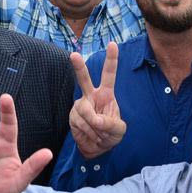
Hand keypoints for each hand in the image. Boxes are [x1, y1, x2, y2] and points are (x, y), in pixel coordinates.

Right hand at [68, 42, 124, 158]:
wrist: (96, 148)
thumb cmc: (110, 134)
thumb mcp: (119, 130)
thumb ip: (111, 124)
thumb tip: (96, 120)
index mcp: (106, 94)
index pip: (109, 74)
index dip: (111, 59)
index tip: (112, 44)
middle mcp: (91, 96)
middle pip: (84, 79)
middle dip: (79, 67)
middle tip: (73, 55)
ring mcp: (80, 106)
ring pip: (85, 112)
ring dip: (96, 128)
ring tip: (100, 134)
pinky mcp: (72, 116)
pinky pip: (80, 123)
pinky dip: (89, 133)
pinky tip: (92, 136)